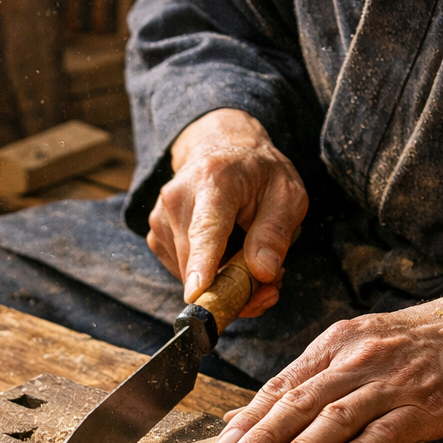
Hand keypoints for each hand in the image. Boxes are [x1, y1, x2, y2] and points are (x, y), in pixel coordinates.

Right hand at [148, 108, 306, 316]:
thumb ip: (276, 232)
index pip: (206, 228)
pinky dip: (208, 278)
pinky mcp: (155, 236)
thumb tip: (263, 272)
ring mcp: (160, 218)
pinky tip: (227, 260)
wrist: (220, 149)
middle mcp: (177, 198)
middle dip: (232, 288)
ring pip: (190, 274)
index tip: (197, 293)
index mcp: (214, 180)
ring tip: (250, 261)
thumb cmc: (258, 173)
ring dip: (223, 283)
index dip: (202, 263)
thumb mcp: (287, 193)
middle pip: (196, 261)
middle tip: (270, 288)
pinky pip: (182, 273)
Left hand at [216, 250, 442, 442]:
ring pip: (339, 417)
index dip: (252, 417)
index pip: (283, 385)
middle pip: (303, 401)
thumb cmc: (406, 346)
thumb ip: (303, 382)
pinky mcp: (425, 407)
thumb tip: (244, 415)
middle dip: (266, 435)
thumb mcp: (350, 350)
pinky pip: (387, 431)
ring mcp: (392, 384)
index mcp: (333, 347)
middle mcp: (357, 362)